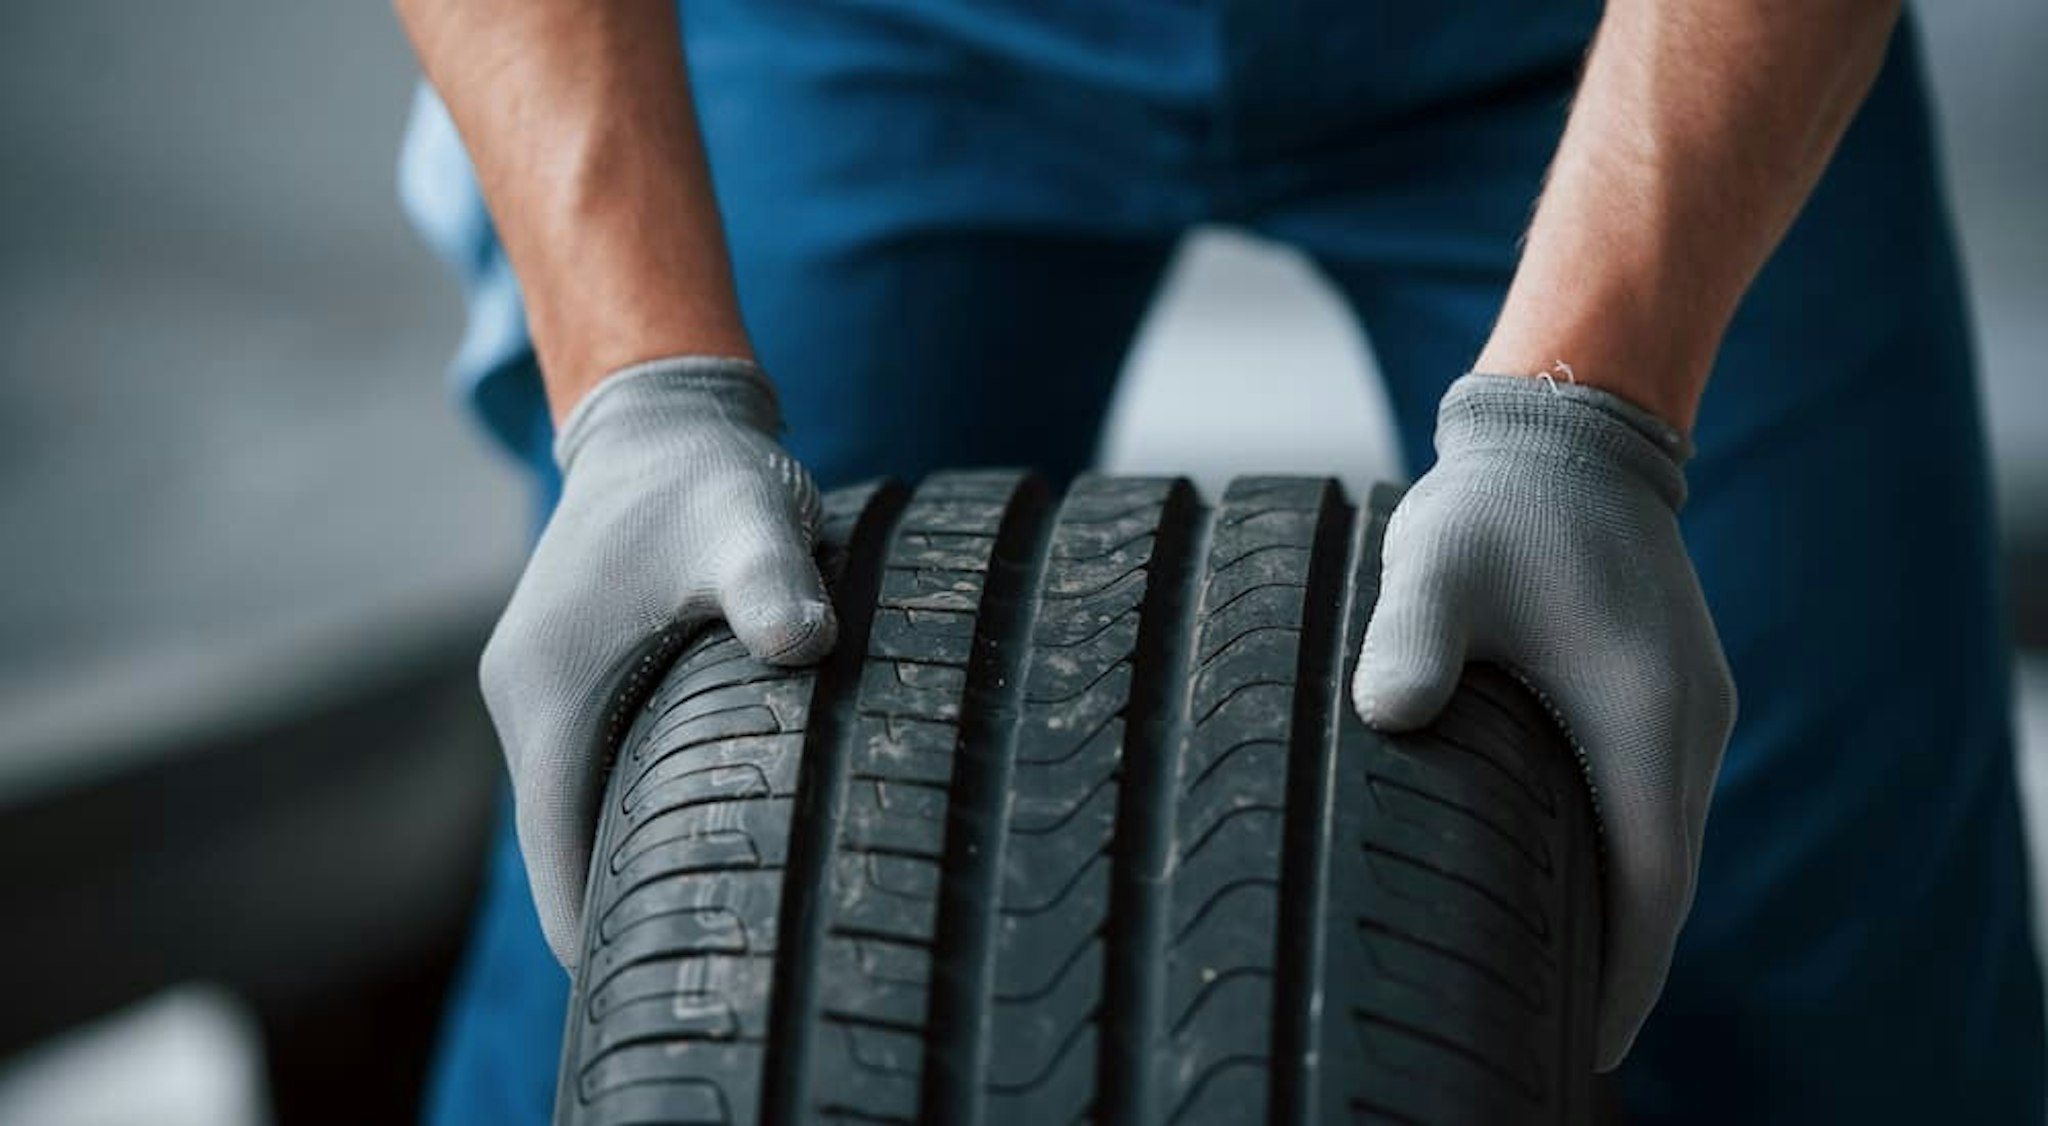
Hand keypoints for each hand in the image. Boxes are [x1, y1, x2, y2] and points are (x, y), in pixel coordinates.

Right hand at [480, 356, 835, 965]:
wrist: (663, 418)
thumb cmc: (703, 477)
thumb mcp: (745, 521)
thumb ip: (771, 584)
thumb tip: (804, 645)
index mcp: (548, 691)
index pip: (556, 858)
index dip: (600, 932)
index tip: (665, 977)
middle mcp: (527, 699)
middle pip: (560, 850)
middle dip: (619, 911)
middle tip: (712, 959)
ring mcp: (544, 688)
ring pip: (574, 813)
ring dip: (625, 863)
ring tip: (711, 916)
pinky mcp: (571, 675)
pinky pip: (590, 773)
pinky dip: (628, 813)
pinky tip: (700, 834)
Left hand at [1352, 373, 1735, 1069]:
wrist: (1571, 430)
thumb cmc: (1498, 503)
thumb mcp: (1438, 565)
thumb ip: (1410, 639)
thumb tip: (1388, 713)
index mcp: (1641, 715)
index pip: (1651, 888)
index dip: (1624, 978)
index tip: (1591, 1049)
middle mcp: (1684, 723)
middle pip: (1665, 883)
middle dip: (1623, 969)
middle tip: (1560, 1041)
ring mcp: (1686, 706)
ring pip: (1663, 844)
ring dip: (1626, 915)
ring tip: (1561, 986)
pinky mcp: (1668, 689)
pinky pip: (1653, 801)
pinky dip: (1625, 858)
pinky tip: (1571, 882)